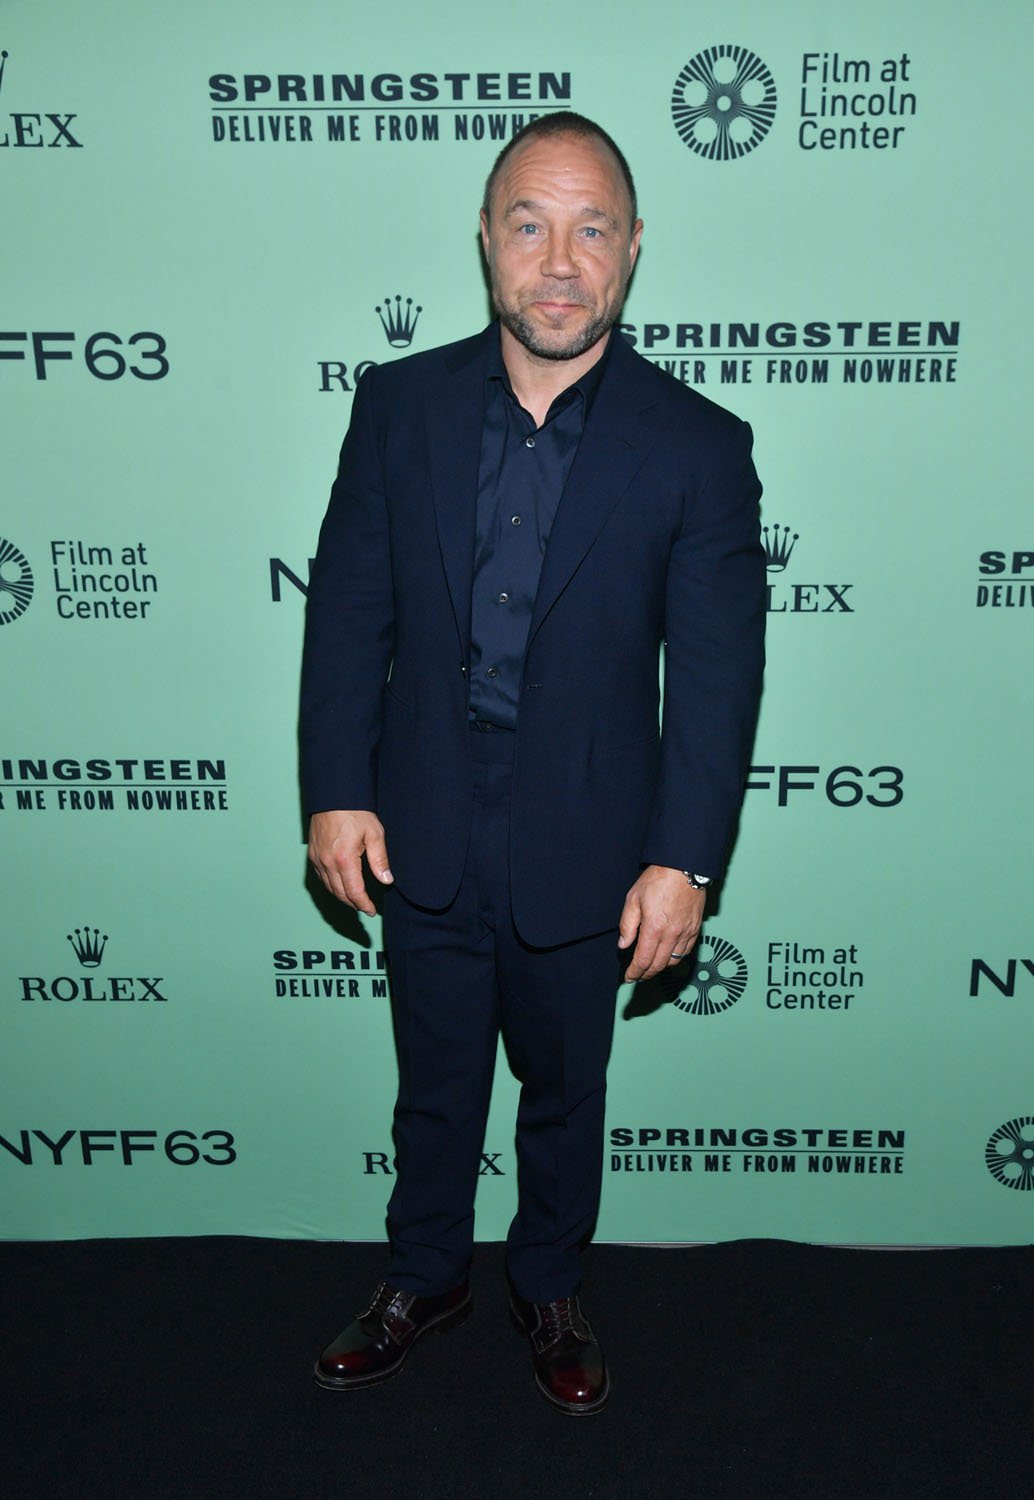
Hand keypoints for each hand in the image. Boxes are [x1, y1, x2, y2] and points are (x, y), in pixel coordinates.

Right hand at [308, 810, 392, 914]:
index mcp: (344, 859)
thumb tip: (387, 880)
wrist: (333, 796)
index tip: (371, 910)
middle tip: (365, 908)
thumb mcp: (375, 833)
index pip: (354, 892)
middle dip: (354, 904)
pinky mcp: (312, 855)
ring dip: (343, 897)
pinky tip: (341, 886)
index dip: (363, 905)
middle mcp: (327, 863)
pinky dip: (332, 886)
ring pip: (329, 888)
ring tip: (356, 900)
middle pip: (340, 894)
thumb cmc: (355, 812)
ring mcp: (317, 859)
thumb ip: (380, 859)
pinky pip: (321, 878)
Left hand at [618, 865, 704, 982]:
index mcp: (654, 927)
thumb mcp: (633, 898)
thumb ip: (627, 924)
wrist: (684, 866)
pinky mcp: (696, 928)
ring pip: (674, 961)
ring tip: (651, 967)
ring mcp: (686, 932)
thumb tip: (623, 944)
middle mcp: (672, 933)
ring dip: (661, 968)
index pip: (643, 960)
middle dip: (646, 974)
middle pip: (658, 965)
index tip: (629, 977)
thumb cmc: (658, 879)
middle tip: (637, 976)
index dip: (635, 972)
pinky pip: (686, 951)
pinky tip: (668, 956)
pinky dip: (676, 958)